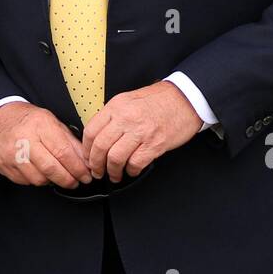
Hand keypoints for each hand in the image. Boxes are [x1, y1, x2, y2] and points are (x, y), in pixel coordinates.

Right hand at [0, 102, 90, 187]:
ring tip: (56, 175)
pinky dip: (36, 180)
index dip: (78, 168)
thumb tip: (85, 161)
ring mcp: (11, 153)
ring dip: (52, 181)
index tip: (85, 175)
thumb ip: (70, 141)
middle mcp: (24, 139)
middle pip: (51, 168)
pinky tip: (39, 171)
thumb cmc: (28, 120)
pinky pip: (25, 182)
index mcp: (40, 125)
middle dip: (68, 179)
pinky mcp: (3, 165)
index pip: (63, 152)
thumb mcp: (52, 122)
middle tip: (75, 181)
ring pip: (38, 179)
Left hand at [83, 81, 200, 181]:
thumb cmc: (159, 100)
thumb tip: (99, 136)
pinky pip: (136, 163)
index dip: (87, 149)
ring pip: (115, 158)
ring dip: (112, 171)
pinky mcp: (155, 143)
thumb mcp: (129, 100)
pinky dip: (131, 170)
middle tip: (97, 171)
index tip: (88, 157)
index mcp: (116, 106)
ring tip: (114, 174)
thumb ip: (113, 116)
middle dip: (96, 164)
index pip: (91, 131)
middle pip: (101, 147)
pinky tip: (132, 169)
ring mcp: (141, 131)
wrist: (185, 99)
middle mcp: (126, 118)